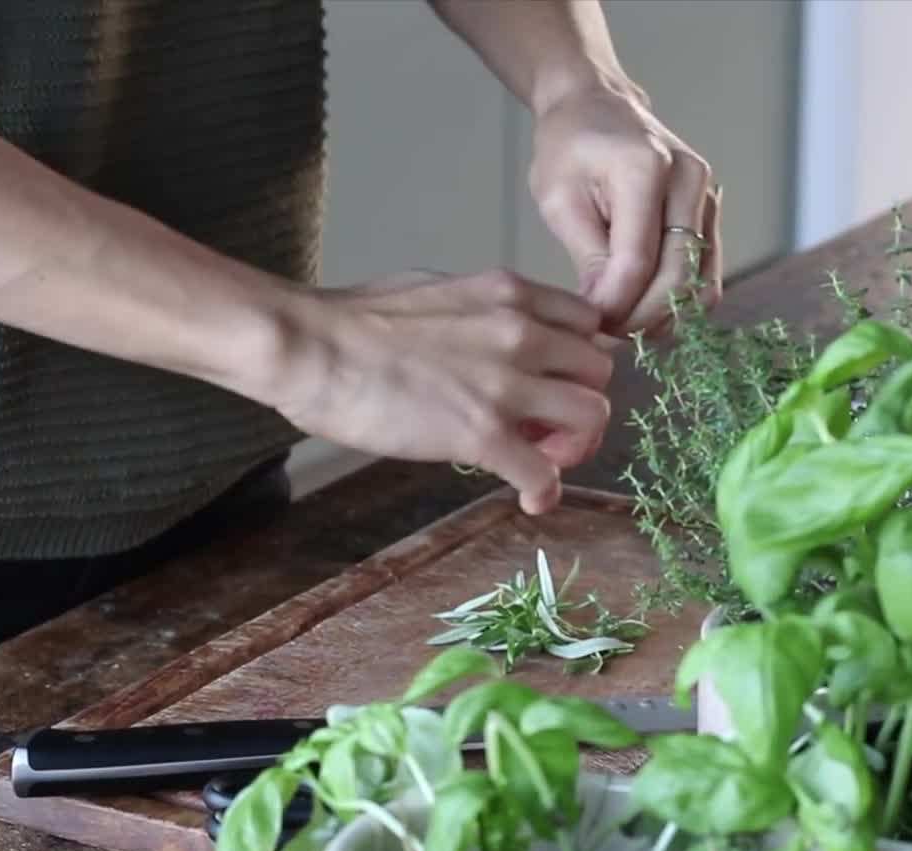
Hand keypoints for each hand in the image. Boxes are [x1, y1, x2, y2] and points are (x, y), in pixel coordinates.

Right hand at [271, 269, 614, 515]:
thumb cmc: (353, 320)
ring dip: (573, 447)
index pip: (588, 324)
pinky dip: (543, 492)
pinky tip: (527, 499)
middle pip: (600, 372)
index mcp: (509, 294)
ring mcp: (505, 384)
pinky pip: (545, 473)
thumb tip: (490, 333)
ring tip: (540, 461)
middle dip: (581, 404)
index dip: (577, 360)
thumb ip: (482, 311)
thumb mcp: (437, 290)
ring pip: (592, 418)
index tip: (554, 383)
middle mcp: (521, 332)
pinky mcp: (481, 434)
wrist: (311, 346)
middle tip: (548, 430)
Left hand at [527, 79, 722, 335]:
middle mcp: (690, 182)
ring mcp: (709, 196)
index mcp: (646, 171)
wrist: (597, 104)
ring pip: (700, 282)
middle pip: (678, 277)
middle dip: (640, 318)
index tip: (589, 323)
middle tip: (605, 333)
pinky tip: (645, 307)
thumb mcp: (559, 199)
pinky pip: (706, 271)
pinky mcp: (712, 212)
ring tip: (623, 323)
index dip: (616, 305)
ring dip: (663, 315)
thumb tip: (606, 313)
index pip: (639, 261)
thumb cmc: (570, 148)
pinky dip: (678, 299)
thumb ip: (586, 256)